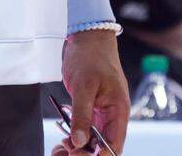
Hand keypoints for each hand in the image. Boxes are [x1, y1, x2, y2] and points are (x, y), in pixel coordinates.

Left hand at [52, 30, 128, 154]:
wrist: (87, 37)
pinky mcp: (92, 108)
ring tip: (62, 145)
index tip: (77, 154)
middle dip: (85, 152)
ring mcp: (102, 112)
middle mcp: (113, 115)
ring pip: (93, 140)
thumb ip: (82, 115)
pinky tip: (64, 135)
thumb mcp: (84, 86)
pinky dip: (75, 135)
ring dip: (79, 145)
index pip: (114, 145)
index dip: (98, 155)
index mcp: (118, 110)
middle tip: (66, 149)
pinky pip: (86, 129)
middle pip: (103, 146)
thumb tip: (79, 141)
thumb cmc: (91, 56)